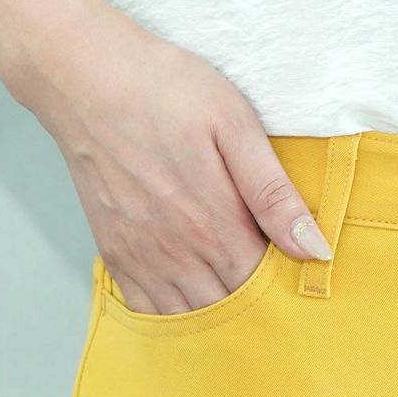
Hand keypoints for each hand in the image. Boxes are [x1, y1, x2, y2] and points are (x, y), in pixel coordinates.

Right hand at [0, 0, 331, 313]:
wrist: (83, 77)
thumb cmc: (165, 91)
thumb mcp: (235, 127)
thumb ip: (274, 195)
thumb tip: (314, 249)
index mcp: (216, 225)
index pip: (265, 288)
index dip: (287, 290)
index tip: (300, 278)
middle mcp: (178, 252)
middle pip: (231, 310)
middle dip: (257, 309)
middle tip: (275, 293)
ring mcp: (143, 258)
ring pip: (191, 319)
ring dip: (219, 319)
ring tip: (240, 300)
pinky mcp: (116, 254)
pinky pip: (148, 310)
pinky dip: (175, 318)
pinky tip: (194, 301)